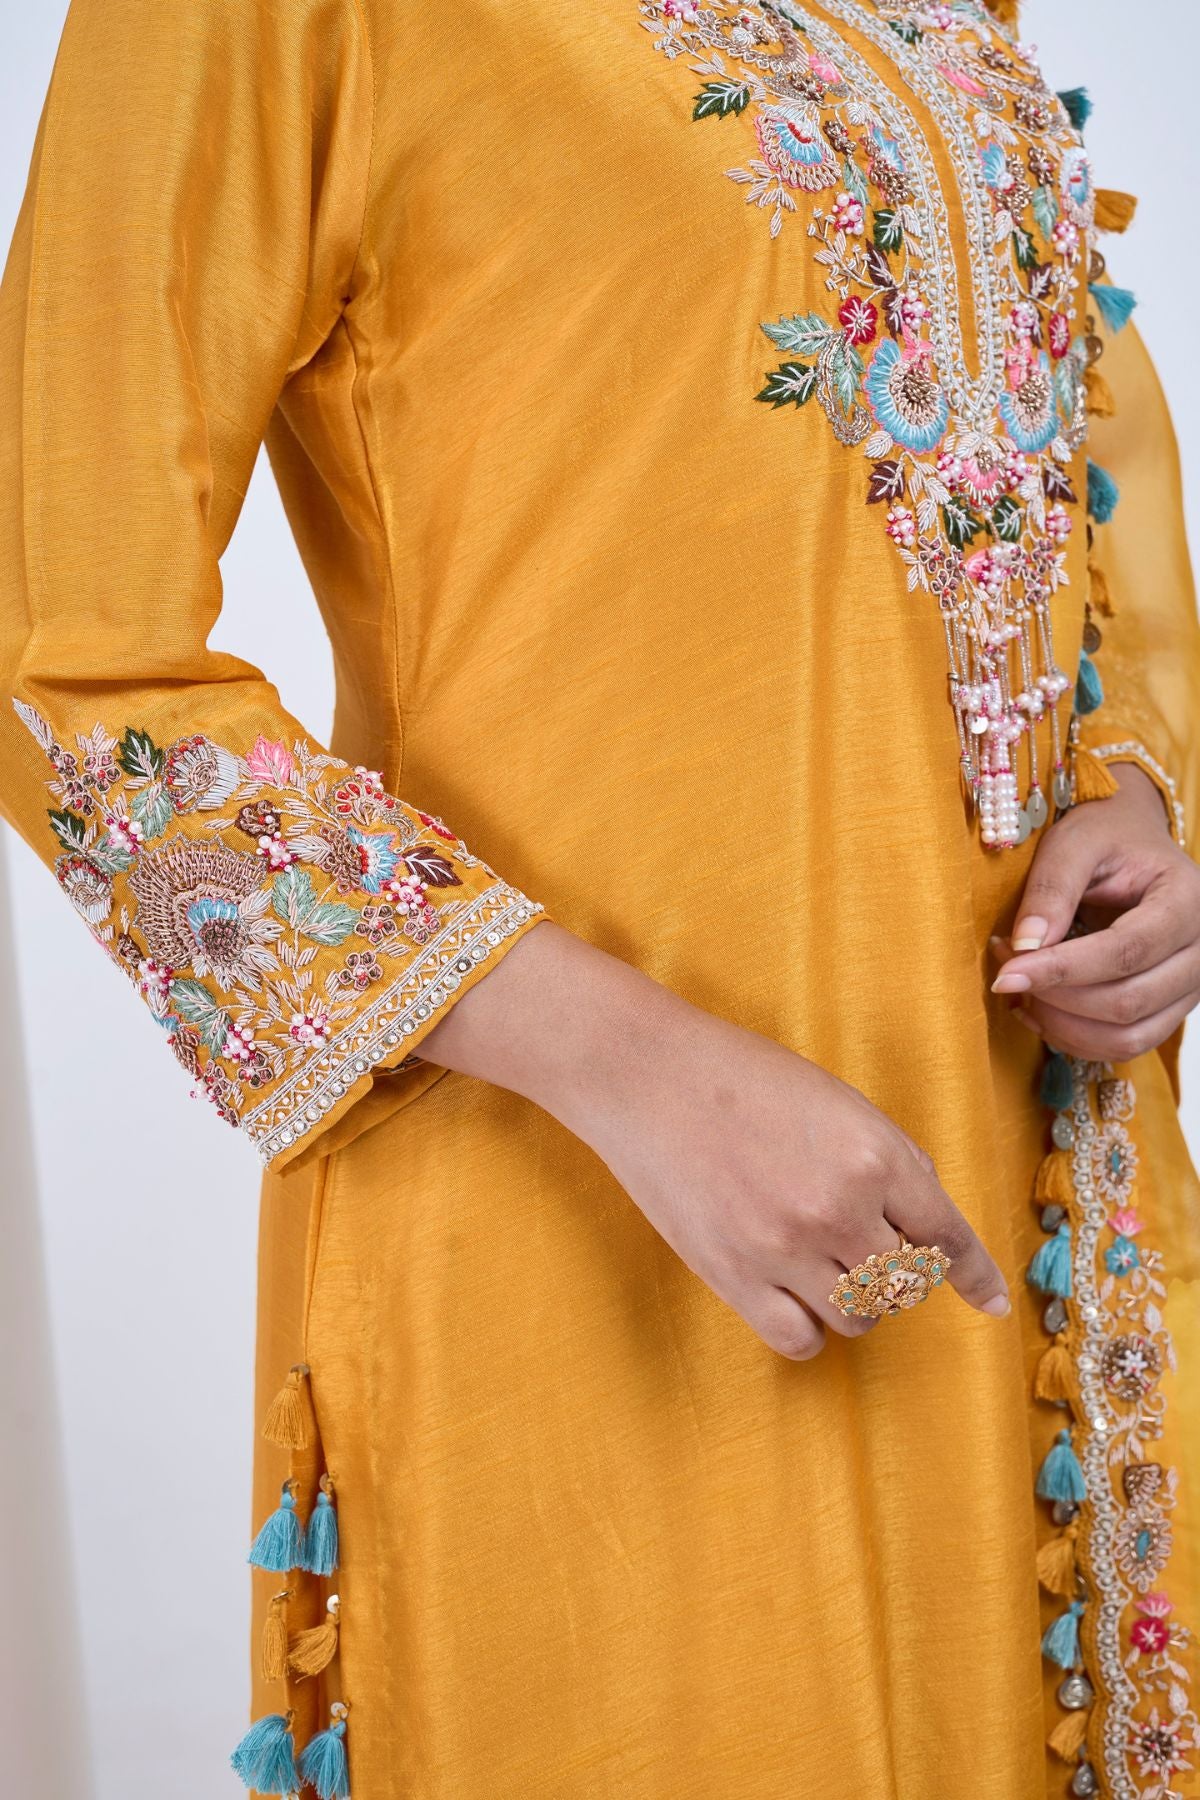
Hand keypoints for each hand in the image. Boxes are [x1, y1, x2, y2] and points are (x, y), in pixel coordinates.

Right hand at [423, 920, 1009, 1358]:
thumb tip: (920, 1223)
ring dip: (852, 1300)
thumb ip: (885, 1160)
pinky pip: (800, 1341)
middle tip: (861, 1247)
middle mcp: (841, 1205)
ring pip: (859, 1316)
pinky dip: (806, 1329)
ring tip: (817, 1264)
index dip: (973, 1273)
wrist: (647, 1074)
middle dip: (895, 1271)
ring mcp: (787, 1246)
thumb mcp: (835, 1101)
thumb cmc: (739, 1076)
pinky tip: (789, 1295)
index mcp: (876, 1153)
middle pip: (906, 1283)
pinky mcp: (736, 1276)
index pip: (946, 1234)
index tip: (989, 1302)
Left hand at [990, 763, 1199, 1058]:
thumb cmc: (1104, 836)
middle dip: (1056, 996)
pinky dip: (1075, 1038)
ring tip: (1018, 992)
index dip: (1062, 969)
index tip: (1006, 974)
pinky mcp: (1170, 1008)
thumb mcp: (1073, 842)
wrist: (1130, 842)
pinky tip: (1037, 1011)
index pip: (1126, 951)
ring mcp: (1191, 985)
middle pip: (1128, 1001)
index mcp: (1186, 899)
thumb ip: (1051, 890)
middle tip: (1005, 969)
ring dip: (1063, 1025)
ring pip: (1128, 1036)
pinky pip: (1125, 1045)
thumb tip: (1026, 948)